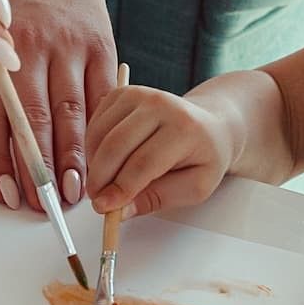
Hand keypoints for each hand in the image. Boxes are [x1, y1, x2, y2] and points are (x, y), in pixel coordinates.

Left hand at [0, 0, 114, 207]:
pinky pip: (104, 97)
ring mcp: (70, 44)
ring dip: (74, 158)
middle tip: (39, 207)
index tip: (2, 195)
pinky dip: (101, 132)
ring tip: (72, 194)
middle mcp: (29, 43)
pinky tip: (98, 161)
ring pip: (73, 111)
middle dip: (37, 168)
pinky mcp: (102, 44)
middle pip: (35, 117)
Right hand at [88, 87, 235, 217]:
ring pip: (101, 134)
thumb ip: (157, 199)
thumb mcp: (194, 187)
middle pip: (116, 145)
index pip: (143, 163)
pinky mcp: (123, 93)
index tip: (106, 207)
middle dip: (100, 178)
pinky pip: (96, 123)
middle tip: (97, 200)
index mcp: (184, 129)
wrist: (211, 125)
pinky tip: (104, 162)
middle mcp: (160, 105)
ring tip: (101, 183)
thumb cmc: (205, 156)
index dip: (120, 189)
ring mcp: (139, 95)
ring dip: (94, 164)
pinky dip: (92, 147)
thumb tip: (121, 211)